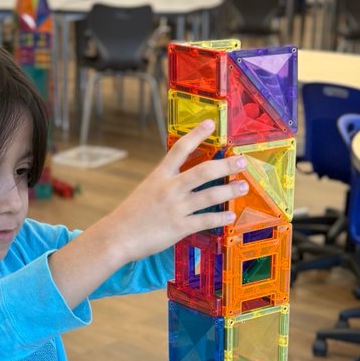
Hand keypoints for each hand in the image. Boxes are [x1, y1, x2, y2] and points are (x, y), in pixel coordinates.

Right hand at [98, 120, 246, 263]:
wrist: (117, 237)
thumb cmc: (130, 215)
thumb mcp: (146, 190)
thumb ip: (165, 183)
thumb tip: (184, 180)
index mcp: (160, 176)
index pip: (180, 149)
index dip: (196, 134)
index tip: (211, 124)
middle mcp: (170, 189)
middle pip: (203, 171)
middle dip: (225, 164)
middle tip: (241, 161)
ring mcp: (176, 208)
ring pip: (209, 196)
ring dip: (229, 190)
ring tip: (243, 186)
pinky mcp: (179, 227)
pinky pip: (205, 221)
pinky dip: (220, 219)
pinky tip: (230, 216)